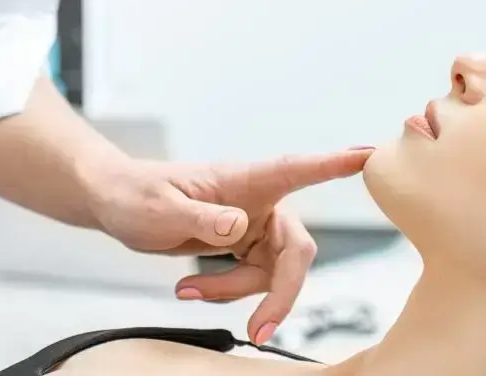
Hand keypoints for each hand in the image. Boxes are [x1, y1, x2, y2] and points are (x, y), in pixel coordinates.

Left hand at [89, 148, 373, 344]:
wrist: (115, 203)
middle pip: (295, 250)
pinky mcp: (242, 246)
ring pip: (271, 273)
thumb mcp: (161, 208)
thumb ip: (203, 217)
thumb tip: (241, 228)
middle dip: (282, 293)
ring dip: (235, 293)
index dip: (336, 164)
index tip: (370, 154)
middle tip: (260, 330)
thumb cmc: (135, 194)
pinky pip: (250, 280)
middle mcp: (258, 202)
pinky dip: (223, 292)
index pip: (299, 169)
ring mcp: (252, 226)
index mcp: (246, 180)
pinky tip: (188, 289)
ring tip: (187, 290)